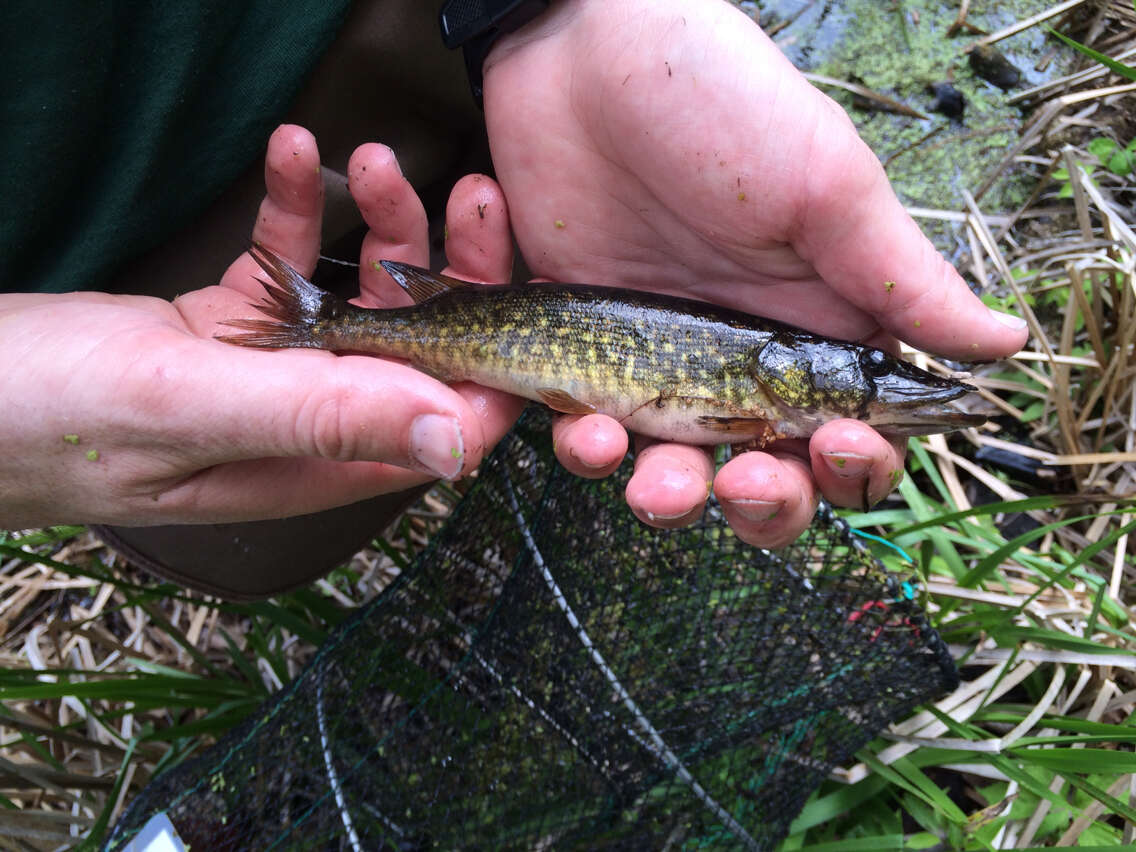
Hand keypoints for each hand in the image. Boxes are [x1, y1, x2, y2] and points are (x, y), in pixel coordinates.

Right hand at [0, 125, 521, 527]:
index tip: (514, 277)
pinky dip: (294, 208)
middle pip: (420, 350)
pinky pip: (288, 262)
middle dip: (451, 267)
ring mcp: (273, 373)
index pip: (448, 422)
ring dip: (376, 225)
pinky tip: (290, 154)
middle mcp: (309, 425)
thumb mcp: (186, 407)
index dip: (495, 356)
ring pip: (361, 298)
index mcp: (316, 464)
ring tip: (362, 160)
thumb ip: (317, 419)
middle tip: (462, 191)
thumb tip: (454, 440)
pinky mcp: (232, 328)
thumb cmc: (40, 418)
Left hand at [482, 0, 1026, 545]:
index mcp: (810, 330)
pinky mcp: (575, 351)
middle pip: (762, 478)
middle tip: (735, 478)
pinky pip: (570, 422)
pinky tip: (574, 408)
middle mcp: (735, 362)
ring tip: (620, 452)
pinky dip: (567, 428)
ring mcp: (652, 362)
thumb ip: (897, 277)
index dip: (853, 466)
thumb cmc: (715, 100)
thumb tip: (1004, 343)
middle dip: (755, 502)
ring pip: (661, 471)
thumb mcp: (821, 185)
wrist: (581, 49)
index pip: (848, 437)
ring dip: (651, 488)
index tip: (838, 444)